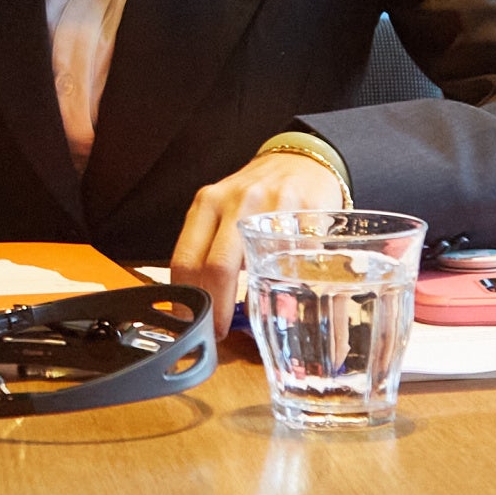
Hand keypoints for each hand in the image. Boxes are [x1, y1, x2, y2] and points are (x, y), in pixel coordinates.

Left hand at [170, 146, 347, 312]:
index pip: (186, 259)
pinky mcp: (309, 210)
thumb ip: (214, 253)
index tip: (192, 324)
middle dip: (217, 309)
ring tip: (258, 323)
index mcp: (208, 204)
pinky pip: (301, 259)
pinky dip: (297, 289)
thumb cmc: (258, 197)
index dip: (186, 300)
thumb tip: (207, 312)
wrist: (301, 161)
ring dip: (258, 302)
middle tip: (220, 333)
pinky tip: (294, 303)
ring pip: (261, 264)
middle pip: (217, 266)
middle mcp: (237, 202)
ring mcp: (274, 204)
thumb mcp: (226, 212)